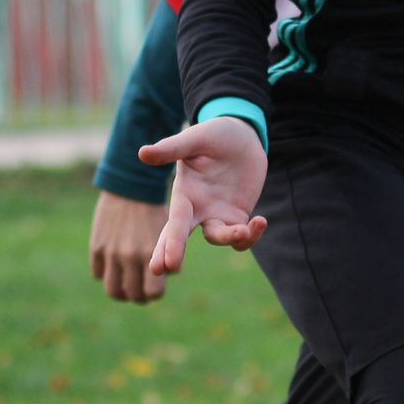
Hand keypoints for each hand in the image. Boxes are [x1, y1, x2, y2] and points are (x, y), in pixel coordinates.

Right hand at [90, 190, 171, 302]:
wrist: (129, 188)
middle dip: (138, 295)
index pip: (153, 293)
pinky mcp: (96, 247)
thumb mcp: (164, 234)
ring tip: (124, 286)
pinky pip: (98, 274)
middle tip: (140, 289)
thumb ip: (165, 257)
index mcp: (151, 254)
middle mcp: (130, 256)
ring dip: (120, 292)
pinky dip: (105, 273)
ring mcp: (111, 253)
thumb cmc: (152, 212)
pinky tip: (112, 265)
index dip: (154, 293)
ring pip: (113, 290)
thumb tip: (163, 278)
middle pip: (134, 295)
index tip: (153, 289)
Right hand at [139, 116, 268, 276]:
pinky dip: (251, 235)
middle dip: (174, 253)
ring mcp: (218, 214)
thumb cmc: (213, 134)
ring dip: (231, 237)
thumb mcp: (193, 139)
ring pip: (219, 238)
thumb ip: (171, 149)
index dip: (170, 242)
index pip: (175, 222)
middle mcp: (197, 209)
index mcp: (184, 194)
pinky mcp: (238, 215)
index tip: (164, 264)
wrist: (241, 135)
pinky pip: (242, 236)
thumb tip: (142, 153)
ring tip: (246, 228)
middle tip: (168, 268)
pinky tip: (261, 221)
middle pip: (183, 237)